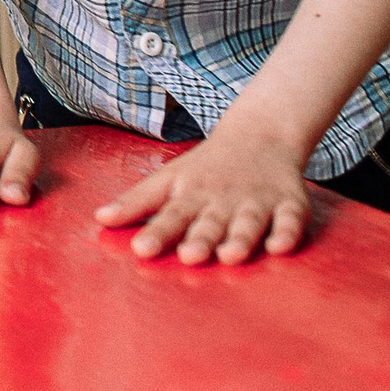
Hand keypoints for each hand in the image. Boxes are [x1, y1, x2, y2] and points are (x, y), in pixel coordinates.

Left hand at [93, 127, 309, 264]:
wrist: (260, 135)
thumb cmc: (207, 167)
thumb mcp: (168, 179)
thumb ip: (136, 202)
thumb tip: (98, 220)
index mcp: (192, 194)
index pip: (171, 215)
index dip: (157, 233)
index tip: (141, 250)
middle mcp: (223, 199)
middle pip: (209, 221)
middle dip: (200, 239)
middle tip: (189, 256)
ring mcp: (257, 201)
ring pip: (249, 222)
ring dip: (240, 238)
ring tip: (230, 256)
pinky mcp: (290, 203)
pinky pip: (291, 220)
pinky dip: (287, 233)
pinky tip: (280, 248)